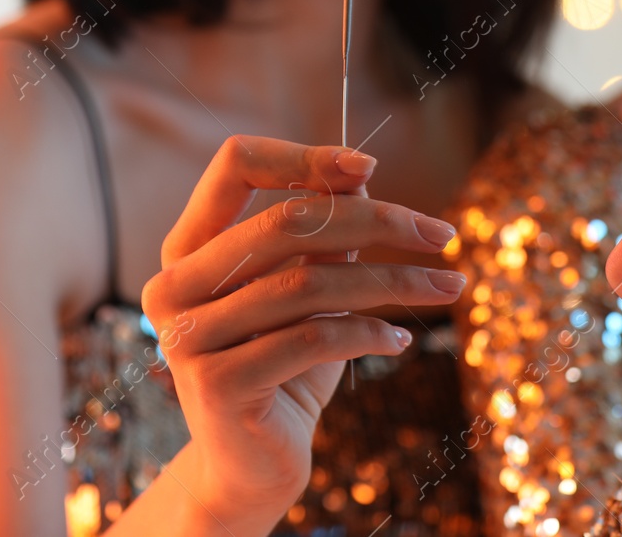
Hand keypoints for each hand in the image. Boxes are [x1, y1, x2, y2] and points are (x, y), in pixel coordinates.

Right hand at [139, 135, 465, 524]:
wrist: (254, 466)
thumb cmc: (287, 365)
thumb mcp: (309, 289)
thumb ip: (325, 232)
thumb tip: (361, 171)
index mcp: (188, 247)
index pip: (234, 165)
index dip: (304, 155)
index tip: (371, 165)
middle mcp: (174, 285)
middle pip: (289, 221)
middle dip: (380, 221)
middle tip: (444, 235)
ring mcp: (187, 336)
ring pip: (309, 283)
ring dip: (393, 281)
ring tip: (447, 286)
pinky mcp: (216, 384)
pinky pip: (313, 339)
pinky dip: (370, 333)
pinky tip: (401, 340)